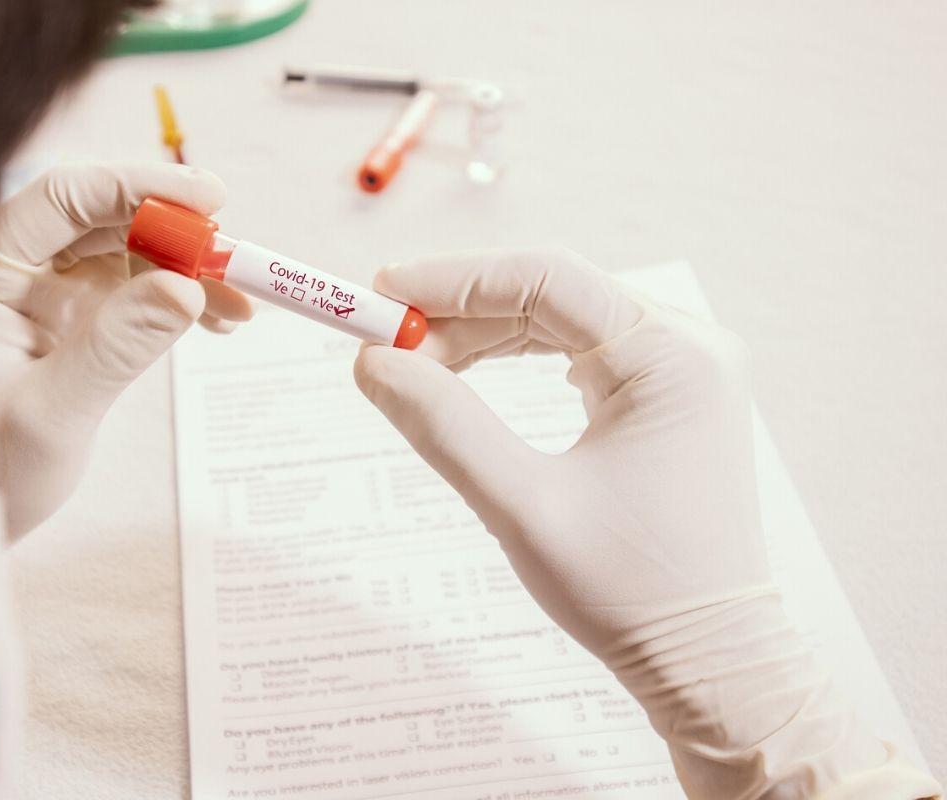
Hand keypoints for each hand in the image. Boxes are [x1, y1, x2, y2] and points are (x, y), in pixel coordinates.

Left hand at [0, 162, 250, 535]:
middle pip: (102, 217)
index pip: (60, 199)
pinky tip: (216, 319)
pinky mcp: (73, 320)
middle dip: (174, 229)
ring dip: (186, 266)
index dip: (135, 187)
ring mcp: (45, 294)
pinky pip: (133, 289)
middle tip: (235, 257)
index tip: (207, 199)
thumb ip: (114, 349)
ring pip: (126, 250)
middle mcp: (13, 271)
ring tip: (239, 303)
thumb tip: (185, 287)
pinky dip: (177, 297)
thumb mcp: (49, 417)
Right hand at [354, 249, 914, 797]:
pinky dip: (518, 357)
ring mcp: (681, 370)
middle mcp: (687, 347)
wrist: (710, 659)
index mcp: (671, 358)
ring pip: (562, 319)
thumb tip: (373, 363)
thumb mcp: (523, 507)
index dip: (455, 278)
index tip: (383, 292)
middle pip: (553, 291)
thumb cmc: (630, 592)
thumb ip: (445, 426)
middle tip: (387, 337)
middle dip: (463, 310)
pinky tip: (472, 374)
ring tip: (418, 366)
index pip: (548, 278)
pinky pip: (581, 350)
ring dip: (485, 334)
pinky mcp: (665, 396)